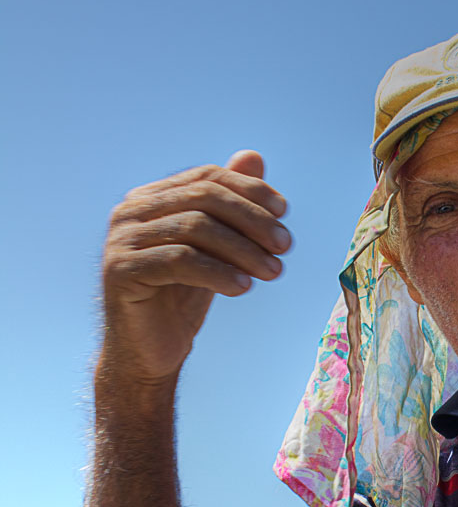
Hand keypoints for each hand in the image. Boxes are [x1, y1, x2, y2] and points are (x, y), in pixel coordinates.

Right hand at [101, 150, 290, 381]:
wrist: (150, 350)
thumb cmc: (183, 297)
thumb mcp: (215, 249)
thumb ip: (231, 206)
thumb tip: (254, 156)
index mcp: (152, 198)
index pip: (207, 178)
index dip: (249, 191)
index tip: (285, 214)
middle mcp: (131, 211)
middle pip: (204, 198)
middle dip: (252, 220)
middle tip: (285, 246)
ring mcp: (122, 239)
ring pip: (195, 228)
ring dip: (243, 250)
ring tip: (274, 272)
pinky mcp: (121, 270)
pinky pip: (180, 261)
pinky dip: (219, 273)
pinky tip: (244, 288)